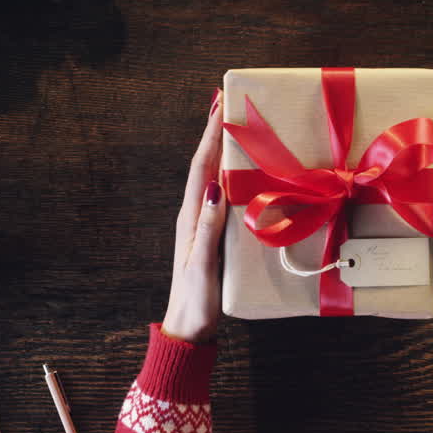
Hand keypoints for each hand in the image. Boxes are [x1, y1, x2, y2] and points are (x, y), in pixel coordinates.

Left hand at [162, 90, 225, 342]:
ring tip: (236, 128)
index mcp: (191, 217)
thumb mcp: (202, 264)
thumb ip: (207, 228)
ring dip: (222, 151)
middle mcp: (195, 215)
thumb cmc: (196, 299)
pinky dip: (231, 175)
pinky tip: (243, 174)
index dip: (209, 135)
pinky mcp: (212, 235)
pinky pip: (222, 196)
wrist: (189, 327)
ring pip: (213, 178)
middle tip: (228, 105)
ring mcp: (202, 225)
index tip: (219, 105)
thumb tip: (213, 188)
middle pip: (204, 165)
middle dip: (215, 133)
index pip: (200, 167)